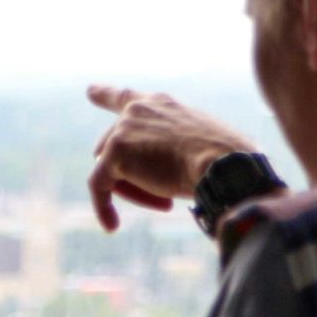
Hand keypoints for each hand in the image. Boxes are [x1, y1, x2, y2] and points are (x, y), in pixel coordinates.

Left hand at [86, 84, 255, 231]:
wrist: (224, 165)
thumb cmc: (226, 159)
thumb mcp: (203, 142)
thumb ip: (178, 147)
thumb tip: (180, 168)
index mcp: (161, 104)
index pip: (127, 97)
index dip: (106, 94)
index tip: (90, 91)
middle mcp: (138, 110)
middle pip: (117, 148)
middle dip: (135, 176)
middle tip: (166, 199)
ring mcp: (124, 129)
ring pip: (112, 170)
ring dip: (136, 191)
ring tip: (166, 203)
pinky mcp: (115, 154)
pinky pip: (99, 186)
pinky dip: (103, 207)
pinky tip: (112, 226)